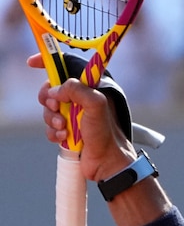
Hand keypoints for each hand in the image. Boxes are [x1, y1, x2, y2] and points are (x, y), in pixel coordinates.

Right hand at [30, 54, 136, 181]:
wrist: (107, 162)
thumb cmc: (107, 134)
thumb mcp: (96, 104)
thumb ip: (77, 89)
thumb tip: (56, 90)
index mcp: (91, 89)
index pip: (68, 67)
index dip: (50, 63)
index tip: (34, 63)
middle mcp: (82, 100)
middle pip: (52, 89)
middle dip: (49, 99)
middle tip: (57, 108)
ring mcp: (74, 116)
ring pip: (49, 109)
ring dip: (52, 119)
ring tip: (65, 128)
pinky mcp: (68, 131)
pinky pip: (50, 126)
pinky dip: (54, 132)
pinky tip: (65, 137)